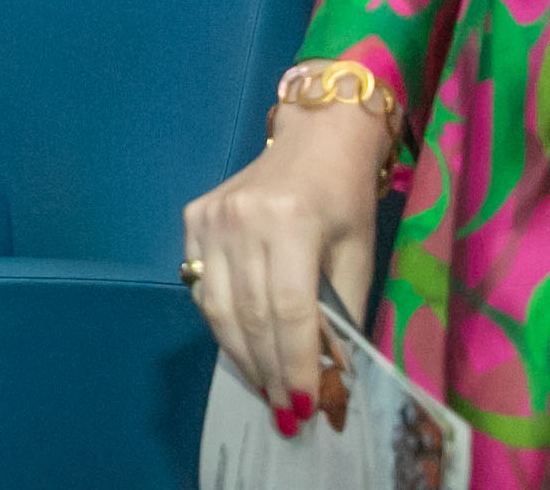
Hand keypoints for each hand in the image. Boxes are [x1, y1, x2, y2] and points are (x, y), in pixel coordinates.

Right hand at [182, 100, 386, 425]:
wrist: (315, 138)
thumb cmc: (345, 197)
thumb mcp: (357, 255)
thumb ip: (341, 313)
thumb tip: (328, 373)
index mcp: (289, 222)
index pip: (288, 311)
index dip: (294, 364)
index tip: (304, 407)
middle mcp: (240, 219)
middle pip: (250, 315)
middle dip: (268, 371)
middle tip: (285, 411)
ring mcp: (210, 217)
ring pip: (217, 307)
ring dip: (242, 355)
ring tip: (265, 388)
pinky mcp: (193, 217)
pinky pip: (202, 285)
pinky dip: (221, 323)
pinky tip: (243, 346)